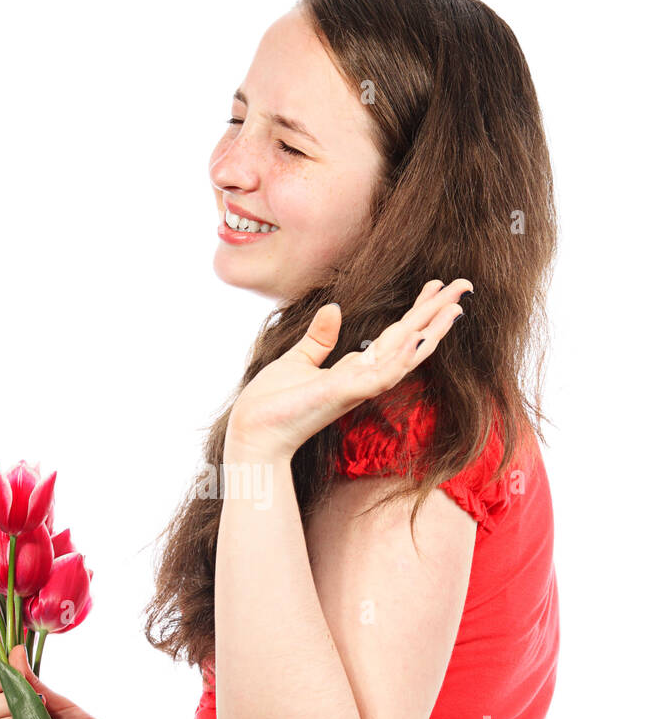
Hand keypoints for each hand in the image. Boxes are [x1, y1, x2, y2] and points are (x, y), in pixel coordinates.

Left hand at [225, 279, 470, 460]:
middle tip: (464, 285)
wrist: (253, 433)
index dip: (416, 310)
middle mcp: (363, 378)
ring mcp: (358, 387)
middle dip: (436, 313)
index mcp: (353, 369)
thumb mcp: (297, 360)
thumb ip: (319, 337)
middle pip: (409, 340)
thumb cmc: (271, 404)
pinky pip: (382, 376)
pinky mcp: (345, 394)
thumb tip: (333, 307)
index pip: (394, 335)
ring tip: (456, 308)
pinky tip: (419, 336)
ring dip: (432, 333)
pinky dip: (403, 357)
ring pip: (405, 357)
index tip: (435, 285)